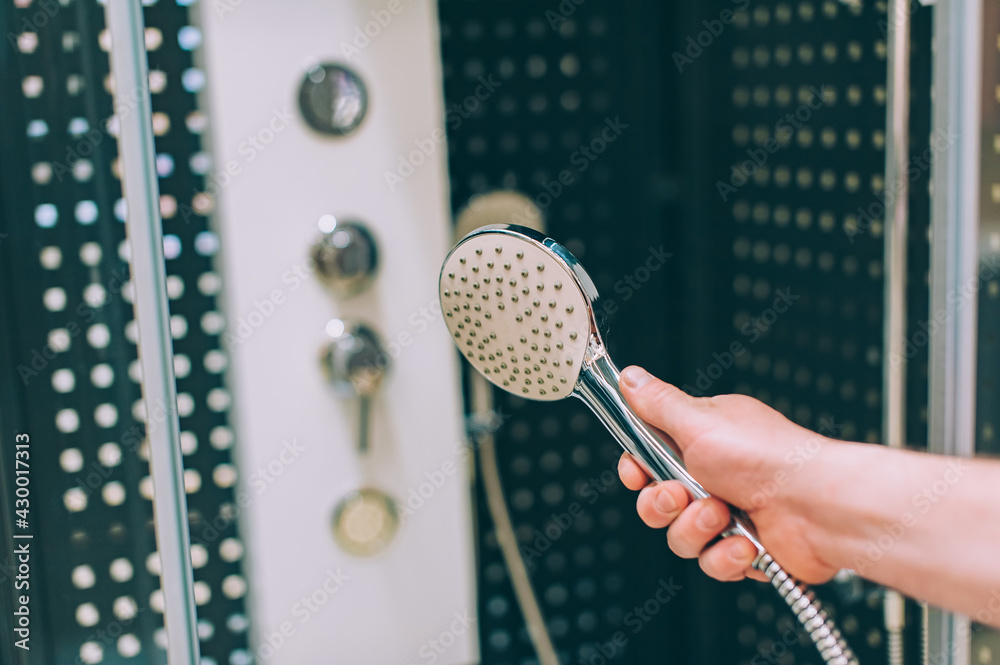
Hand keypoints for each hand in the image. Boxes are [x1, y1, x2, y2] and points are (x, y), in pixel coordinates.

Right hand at [616, 366, 838, 583]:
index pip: (649, 457)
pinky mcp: (744, 549)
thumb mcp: (698, 420)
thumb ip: (657, 404)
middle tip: (679, 495)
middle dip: (662, 504)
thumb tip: (630, 377)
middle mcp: (714, 476)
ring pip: (680, 536)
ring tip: (723, 515)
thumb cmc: (768, 458)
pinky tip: (743, 543)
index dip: (637, 470)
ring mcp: (730, 514)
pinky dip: (724, 557)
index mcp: (702, 439)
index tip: (636, 473)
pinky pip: (711, 563)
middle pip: (657, 502)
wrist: (817, 507)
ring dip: (696, 530)